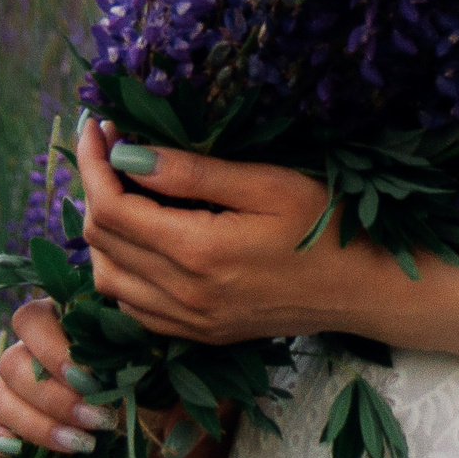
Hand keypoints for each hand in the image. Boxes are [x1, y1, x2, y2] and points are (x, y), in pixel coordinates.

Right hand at [0, 297, 228, 457]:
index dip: (53, 350)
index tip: (92, 380)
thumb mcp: (187, 370)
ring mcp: (29, 391)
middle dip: (52, 396)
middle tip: (100, 421)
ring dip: (35, 422)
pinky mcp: (21, 431)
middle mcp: (45, 352)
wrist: (192, 438)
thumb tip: (129, 370)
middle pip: (11, 360)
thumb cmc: (192, 392)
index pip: (33, 318)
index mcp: (77, 323)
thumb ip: (159, 360)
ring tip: (84, 444)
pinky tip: (18, 453)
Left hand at [77, 114, 407, 345]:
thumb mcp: (268, 184)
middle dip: (93, 186)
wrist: (364, 290)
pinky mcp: (197, 334)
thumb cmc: (327, 225)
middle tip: (111, 144)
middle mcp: (182, 296)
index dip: (93, 163)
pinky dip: (119, 268)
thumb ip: (194, 173)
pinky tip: (141, 237)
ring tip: (122, 186)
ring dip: (101, 230)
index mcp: (198, 253)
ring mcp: (187, 322)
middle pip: (100, 241)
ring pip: (106, 278)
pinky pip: (131, 306)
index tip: (97, 123)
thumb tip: (127, 153)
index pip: (111, 208)